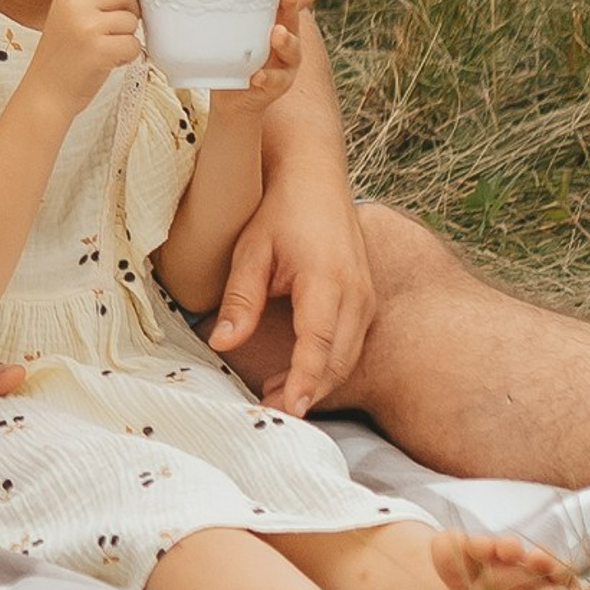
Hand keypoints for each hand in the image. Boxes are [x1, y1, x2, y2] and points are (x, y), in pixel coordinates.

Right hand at [30, 0, 145, 115]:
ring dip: (126, 37)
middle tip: (115, 30)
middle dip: (128, 11)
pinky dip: (127, 56)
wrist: (45, 95)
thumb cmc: (59, 61)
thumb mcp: (65, 18)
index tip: (113, 6)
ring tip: (106, 49)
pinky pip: (133, 44)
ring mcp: (87, 28)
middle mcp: (75, 7)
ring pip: (131, 20)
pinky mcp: (100, 50)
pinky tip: (109, 62)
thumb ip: (90, 0)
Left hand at [208, 151, 377, 416]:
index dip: (303, 380)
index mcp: (328, 280)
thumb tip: (223, 343)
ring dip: (316, 382)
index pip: (319, 344)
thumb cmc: (280, 210)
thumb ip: (240, 300)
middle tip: (270, 414)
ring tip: (276, 399)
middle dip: (307, 392)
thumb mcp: (250, 252)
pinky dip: (326, 365)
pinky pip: (351, 343)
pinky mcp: (365, 298)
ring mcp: (366, 296)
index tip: (288, 409)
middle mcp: (357, 292)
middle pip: (337, 360)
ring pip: (347, 356)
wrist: (314, 176)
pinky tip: (295, 374)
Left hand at [240, 0, 344, 110]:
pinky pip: (274, 81)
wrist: (231, 97)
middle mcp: (288, 37)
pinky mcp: (277, 85)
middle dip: (293, 4)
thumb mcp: (230, 27)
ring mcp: (286, 63)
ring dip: (284, 41)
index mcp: (278, 18)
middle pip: (293, 18)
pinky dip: (266, 77)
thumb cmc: (232, 53)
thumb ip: (222, 7)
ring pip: (291, 50)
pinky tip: (258, 76)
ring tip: (276, 34)